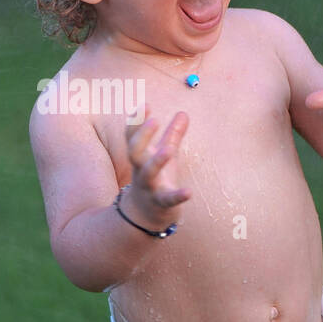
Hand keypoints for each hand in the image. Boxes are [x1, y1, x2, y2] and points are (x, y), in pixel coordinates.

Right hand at [123, 103, 191, 226]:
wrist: (144, 216)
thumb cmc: (155, 180)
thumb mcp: (163, 155)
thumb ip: (172, 135)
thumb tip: (183, 113)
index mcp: (141, 157)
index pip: (133, 137)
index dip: (137, 121)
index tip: (145, 105)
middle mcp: (141, 171)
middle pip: (135, 152)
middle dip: (142, 137)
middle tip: (153, 120)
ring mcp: (149, 187)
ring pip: (149, 174)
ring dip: (157, 161)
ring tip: (168, 150)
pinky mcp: (161, 204)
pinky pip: (168, 199)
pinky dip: (178, 196)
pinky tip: (188, 192)